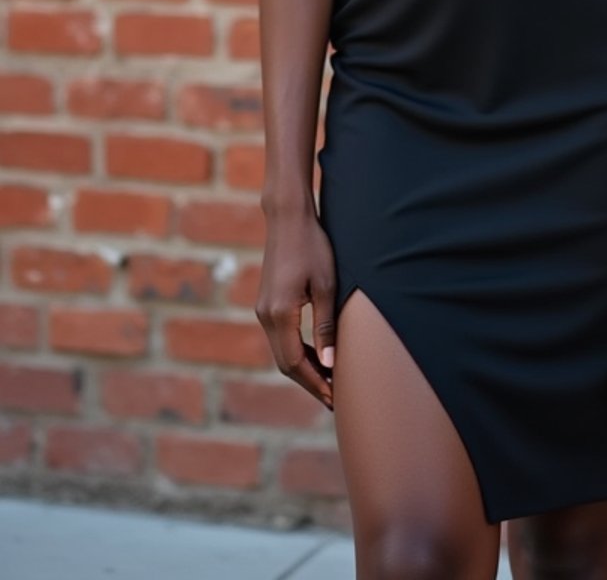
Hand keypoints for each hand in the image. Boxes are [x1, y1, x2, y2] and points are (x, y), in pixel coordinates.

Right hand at [255, 209, 336, 410]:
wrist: (288, 218)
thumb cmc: (313, 247)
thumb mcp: (326, 286)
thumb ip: (326, 326)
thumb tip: (330, 364)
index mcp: (280, 314)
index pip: (295, 363)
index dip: (315, 383)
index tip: (334, 398)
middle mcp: (266, 315)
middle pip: (285, 363)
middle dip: (310, 382)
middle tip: (334, 398)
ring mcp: (263, 309)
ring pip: (282, 352)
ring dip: (304, 367)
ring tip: (329, 380)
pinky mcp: (266, 303)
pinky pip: (280, 337)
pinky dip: (297, 351)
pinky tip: (316, 354)